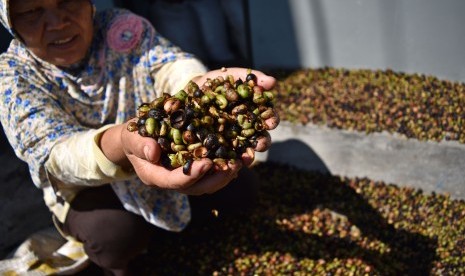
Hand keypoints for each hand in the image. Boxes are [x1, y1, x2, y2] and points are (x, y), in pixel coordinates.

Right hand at [120, 119, 241, 194]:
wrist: (138, 140)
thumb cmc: (134, 138)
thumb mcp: (131, 136)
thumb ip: (139, 144)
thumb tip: (153, 151)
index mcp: (156, 177)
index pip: (176, 181)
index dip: (192, 174)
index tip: (207, 163)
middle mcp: (174, 181)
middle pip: (198, 187)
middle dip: (217, 178)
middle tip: (234, 165)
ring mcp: (186, 177)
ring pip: (210, 183)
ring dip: (227, 173)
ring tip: (243, 160)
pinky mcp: (196, 169)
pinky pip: (214, 172)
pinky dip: (227, 165)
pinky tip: (241, 153)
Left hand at [192, 67, 279, 164]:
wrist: (184, 95)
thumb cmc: (210, 85)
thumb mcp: (227, 76)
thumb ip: (249, 77)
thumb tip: (273, 81)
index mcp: (251, 114)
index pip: (267, 119)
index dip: (271, 120)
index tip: (271, 122)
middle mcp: (244, 131)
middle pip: (259, 140)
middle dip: (262, 142)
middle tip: (261, 144)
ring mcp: (229, 144)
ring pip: (243, 153)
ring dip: (247, 157)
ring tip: (246, 158)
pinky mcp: (213, 152)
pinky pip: (222, 161)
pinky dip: (226, 164)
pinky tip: (226, 166)